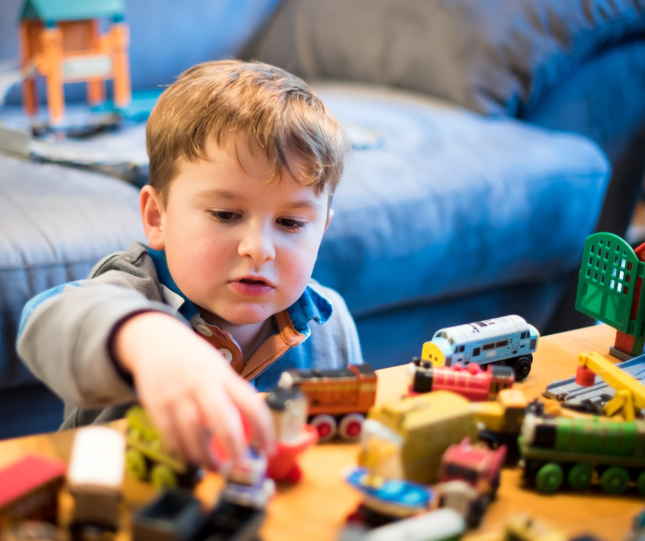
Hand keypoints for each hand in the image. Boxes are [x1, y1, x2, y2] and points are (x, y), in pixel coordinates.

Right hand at [113, 312, 274, 467]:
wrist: (155, 340)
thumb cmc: (194, 360)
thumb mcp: (219, 369)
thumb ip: (232, 395)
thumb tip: (252, 430)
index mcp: (224, 376)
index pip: (251, 405)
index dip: (264, 431)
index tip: (270, 451)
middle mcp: (202, 385)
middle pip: (222, 420)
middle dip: (235, 448)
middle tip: (241, 468)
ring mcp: (178, 395)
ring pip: (193, 433)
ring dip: (206, 457)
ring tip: (216, 468)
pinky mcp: (156, 405)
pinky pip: (170, 435)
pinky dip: (182, 452)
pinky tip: (192, 458)